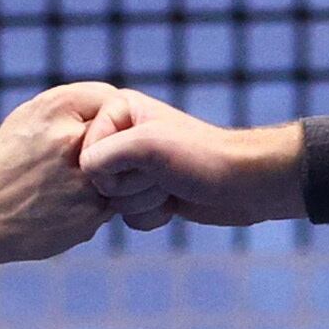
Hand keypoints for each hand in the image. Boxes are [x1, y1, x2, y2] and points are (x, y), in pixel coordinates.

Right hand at [0, 83, 113, 264]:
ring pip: (127, 174)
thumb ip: (79, 109)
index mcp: (56, 108)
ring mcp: (84, 181)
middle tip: (100, 159)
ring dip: (116, 179)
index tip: (106, 129)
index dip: (115, 116)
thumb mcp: (32, 117)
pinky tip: (71, 205)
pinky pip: (114, 204)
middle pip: (126, 138)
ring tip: (80, 183)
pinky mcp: (89, 215)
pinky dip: (101, 204)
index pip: (115, 101)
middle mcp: (72, 140)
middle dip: (119, 148)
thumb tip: (130, 117)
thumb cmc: (7, 161)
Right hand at [79, 89, 292, 230]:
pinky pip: (128, 217)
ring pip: (112, 202)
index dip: (111, 168)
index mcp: (118, 112)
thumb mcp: (147, 146)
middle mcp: (122, 137)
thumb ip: (104, 154)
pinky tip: (173, 203)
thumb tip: (85, 173)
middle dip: (130, 187)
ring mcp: (135, 167)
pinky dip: (151, 216)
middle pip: (97, 180)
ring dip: (143, 202)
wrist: (243, 185)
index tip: (145, 161)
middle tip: (161, 175)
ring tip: (170, 187)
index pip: (84, 152)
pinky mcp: (147, 193)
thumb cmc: (200, 157)